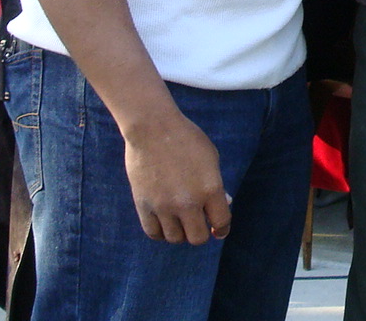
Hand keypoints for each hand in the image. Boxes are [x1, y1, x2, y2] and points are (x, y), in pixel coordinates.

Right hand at [123, 112, 231, 244]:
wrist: (153, 127)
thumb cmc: (186, 139)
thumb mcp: (210, 158)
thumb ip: (216, 185)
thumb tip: (221, 207)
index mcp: (210, 189)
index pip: (221, 223)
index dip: (222, 229)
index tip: (218, 230)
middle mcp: (188, 202)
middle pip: (197, 238)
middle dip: (201, 233)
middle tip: (198, 224)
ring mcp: (164, 206)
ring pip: (175, 238)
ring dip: (180, 232)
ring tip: (179, 220)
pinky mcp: (144, 205)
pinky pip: (154, 233)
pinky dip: (161, 232)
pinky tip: (164, 223)